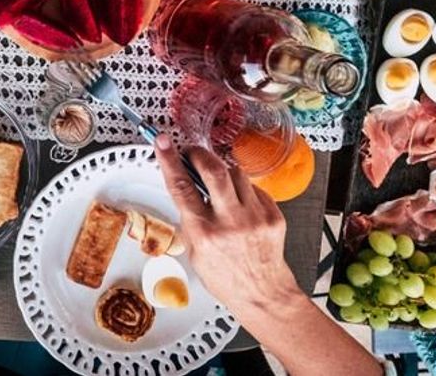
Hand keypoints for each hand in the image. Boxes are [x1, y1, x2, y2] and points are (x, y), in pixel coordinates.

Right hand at [153, 134, 301, 316]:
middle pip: (213, 169)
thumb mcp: (195, 250)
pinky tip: (240, 204)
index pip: (181, 186)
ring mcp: (254, 217)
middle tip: (192, 152)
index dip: (169, 159)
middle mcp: (229, 222)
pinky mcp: (273, 215)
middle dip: (199, 154)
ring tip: (219, 184)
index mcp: (204, 232)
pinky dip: (243, 190)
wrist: (263, 293)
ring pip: (236, 173)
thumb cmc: (225, 276)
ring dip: (223, 172)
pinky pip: (254, 188)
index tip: (162, 142)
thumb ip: (190, 217)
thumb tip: (185, 186)